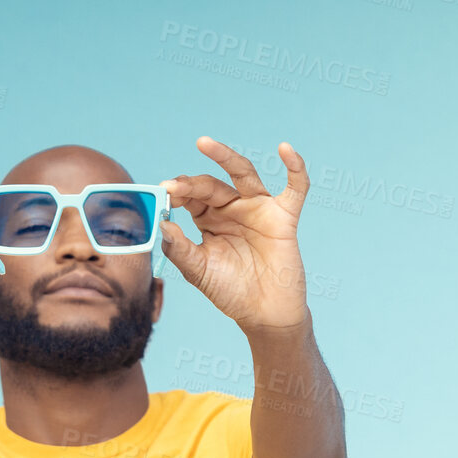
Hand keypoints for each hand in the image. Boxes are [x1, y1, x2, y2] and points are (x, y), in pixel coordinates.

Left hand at [159, 137, 311, 331]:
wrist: (262, 313)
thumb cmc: (229, 291)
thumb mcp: (198, 271)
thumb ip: (180, 248)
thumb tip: (162, 224)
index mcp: (208, 219)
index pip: (190, 197)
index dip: (177, 193)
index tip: (163, 194)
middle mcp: (232, 209)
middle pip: (211, 185)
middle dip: (192, 184)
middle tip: (174, 186)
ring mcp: (258, 209)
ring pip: (242, 174)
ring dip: (224, 157)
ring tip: (204, 144)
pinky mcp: (283, 216)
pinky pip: (295, 188)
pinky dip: (294, 167)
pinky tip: (286, 149)